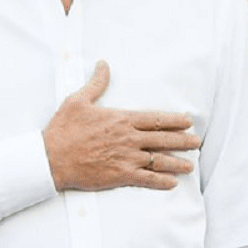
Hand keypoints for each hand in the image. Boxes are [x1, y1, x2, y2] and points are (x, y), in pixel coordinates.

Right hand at [44, 61, 200, 190]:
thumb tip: (103, 64)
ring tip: (190, 166)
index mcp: (121, 119)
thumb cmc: (63, 129)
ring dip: (177, 163)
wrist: (51, 158)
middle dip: (183, 141)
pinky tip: (172, 183)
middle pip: (163, 139)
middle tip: (196, 142)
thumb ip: (96, 84)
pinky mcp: (120, 175)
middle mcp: (128, 138)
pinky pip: (146, 179)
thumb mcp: (78, 100)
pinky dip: (161, 181)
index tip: (188, 122)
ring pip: (159, 160)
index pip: (156, 119)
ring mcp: (126, 158)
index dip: (175, 121)